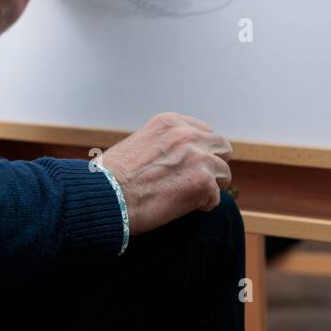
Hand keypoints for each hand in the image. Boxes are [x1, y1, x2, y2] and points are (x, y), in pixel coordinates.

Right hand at [99, 112, 233, 237]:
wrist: (107, 196)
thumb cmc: (113, 176)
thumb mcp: (139, 142)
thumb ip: (163, 144)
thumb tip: (176, 158)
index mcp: (171, 122)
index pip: (204, 132)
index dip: (200, 151)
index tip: (190, 165)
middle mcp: (188, 135)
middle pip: (222, 148)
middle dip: (213, 164)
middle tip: (198, 181)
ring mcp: (198, 157)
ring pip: (224, 173)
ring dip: (210, 186)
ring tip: (189, 197)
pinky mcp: (203, 182)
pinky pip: (216, 197)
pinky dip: (202, 205)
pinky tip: (182, 207)